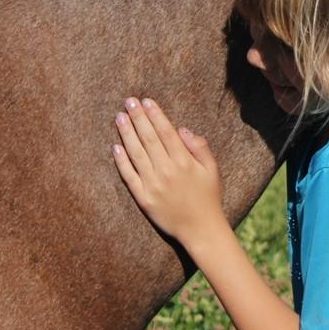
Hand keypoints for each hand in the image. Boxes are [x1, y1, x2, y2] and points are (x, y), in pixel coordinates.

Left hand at [112, 97, 225, 247]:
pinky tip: (115, 146)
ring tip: (120, 117)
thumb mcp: (212, 170)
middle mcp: (166, 170)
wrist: (201, 229)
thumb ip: (200, 148)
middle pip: (149, 138)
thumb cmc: (208, 198)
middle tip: (129, 102)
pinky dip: (121, 161)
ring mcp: (153, 184)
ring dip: (126, 133)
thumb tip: (182, 129)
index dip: (155, 115)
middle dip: (138, 117)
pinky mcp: (143, 198)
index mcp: (184, 161)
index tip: (146, 101)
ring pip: (136, 153)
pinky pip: (129, 176)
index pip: (166, 132)